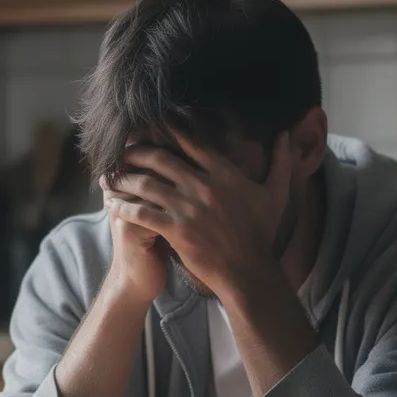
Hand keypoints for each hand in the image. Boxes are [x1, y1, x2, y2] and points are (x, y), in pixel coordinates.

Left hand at [109, 132, 295, 302]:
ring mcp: (188, 208)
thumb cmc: (261, 234)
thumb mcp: (276, 195)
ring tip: (109, 175)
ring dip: (123, 177)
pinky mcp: (176, 230)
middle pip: (160, 158)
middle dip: (136, 151)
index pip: (190, 142)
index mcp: (224, 173)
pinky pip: (142, 213)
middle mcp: (204, 186)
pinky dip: (123, 206)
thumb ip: (282, 162)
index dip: (166, 129)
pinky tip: (111, 204)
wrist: (248, 271)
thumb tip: (287, 135)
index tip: (150, 125)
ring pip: (146, 184)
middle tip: (122, 149)